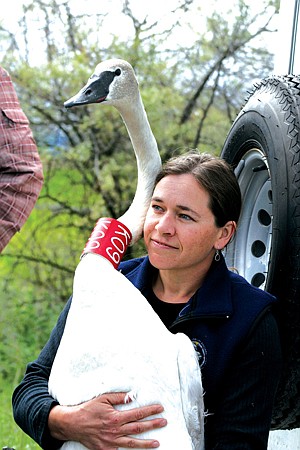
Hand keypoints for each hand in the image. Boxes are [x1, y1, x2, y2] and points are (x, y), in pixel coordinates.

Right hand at [48, 392, 166, 448]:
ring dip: (146, 443)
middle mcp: (114, 431)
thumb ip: (118, 397)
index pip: (137, 414)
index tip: (160, 409)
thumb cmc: (88, 409)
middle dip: (152, 425)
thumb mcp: (103, 399)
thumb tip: (132, 397)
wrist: (73, 424)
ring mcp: (111, 442)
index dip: (149, 411)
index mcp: (115, 417)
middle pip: (138, 428)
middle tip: (164, 422)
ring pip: (132, 443)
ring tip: (157, 442)